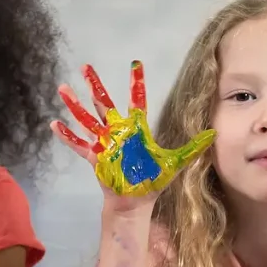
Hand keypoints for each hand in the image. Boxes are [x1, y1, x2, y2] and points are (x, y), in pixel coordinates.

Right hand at [50, 61, 215, 201]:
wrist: (136, 202)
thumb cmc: (154, 181)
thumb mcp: (176, 163)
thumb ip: (193, 148)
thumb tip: (213, 134)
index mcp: (136, 130)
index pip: (136, 101)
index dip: (135, 83)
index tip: (135, 64)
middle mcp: (118, 132)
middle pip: (104, 104)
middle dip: (95, 86)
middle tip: (85, 67)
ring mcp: (104, 143)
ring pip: (87, 119)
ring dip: (75, 105)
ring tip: (62, 89)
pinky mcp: (94, 157)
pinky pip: (78, 144)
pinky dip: (67, 136)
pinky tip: (54, 124)